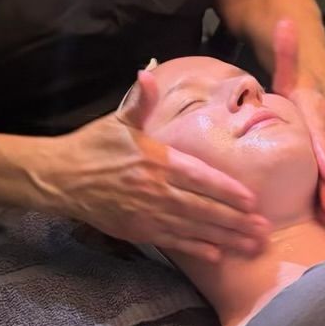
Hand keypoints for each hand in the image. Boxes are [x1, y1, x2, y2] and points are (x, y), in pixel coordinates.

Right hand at [40, 107, 269, 262]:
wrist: (59, 178)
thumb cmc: (92, 146)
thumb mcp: (117, 120)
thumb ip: (141, 100)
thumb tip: (147, 71)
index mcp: (156, 160)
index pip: (200, 177)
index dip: (227, 191)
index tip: (252, 200)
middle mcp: (155, 190)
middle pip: (204, 208)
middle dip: (236, 220)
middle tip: (265, 231)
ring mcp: (146, 214)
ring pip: (193, 228)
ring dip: (225, 237)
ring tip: (251, 246)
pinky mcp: (136, 231)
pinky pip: (172, 242)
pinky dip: (196, 248)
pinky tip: (218, 254)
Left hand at [272, 18, 324, 224]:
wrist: (304, 54)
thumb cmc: (289, 61)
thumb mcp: (284, 53)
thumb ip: (285, 46)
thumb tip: (285, 22)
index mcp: (314, 97)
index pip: (319, 125)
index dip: (322, 149)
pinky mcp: (322, 139)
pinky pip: (324, 161)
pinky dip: (324, 184)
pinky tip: (321, 210)